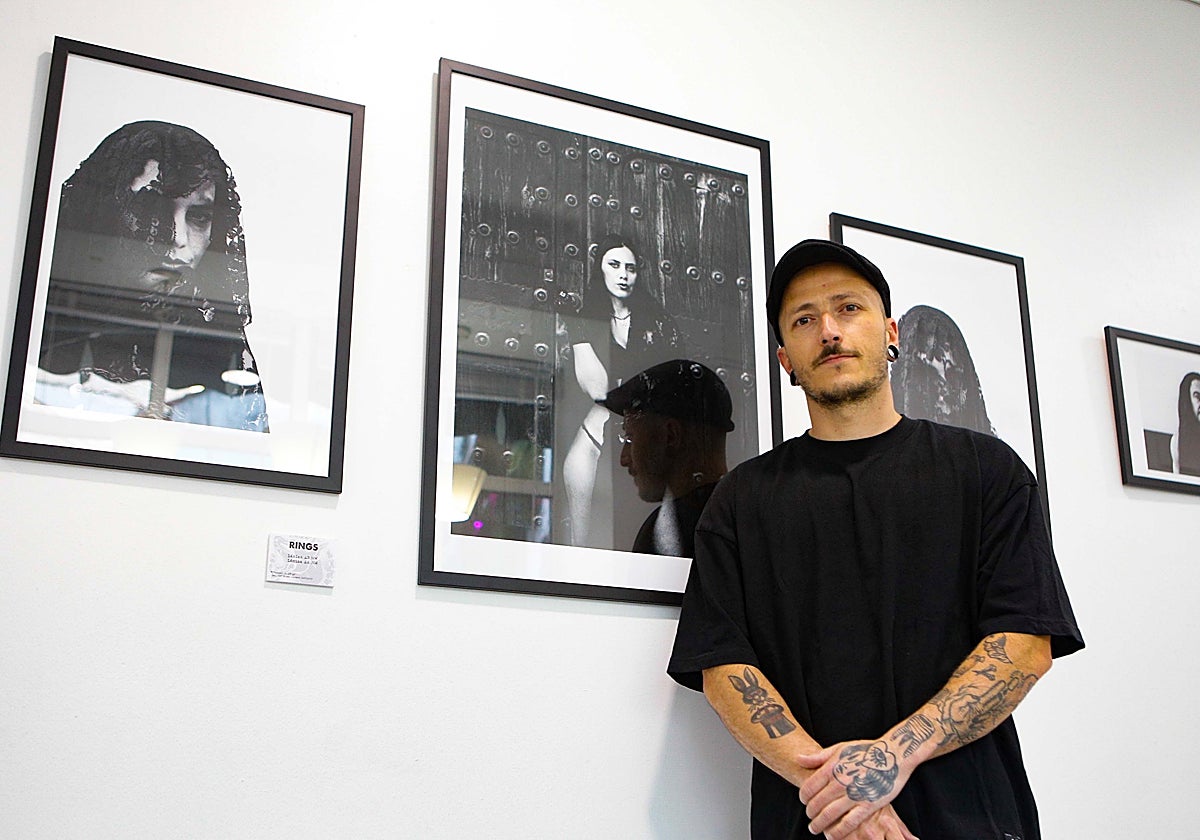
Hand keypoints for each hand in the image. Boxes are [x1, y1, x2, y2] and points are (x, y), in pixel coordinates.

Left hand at [797, 740, 912, 838]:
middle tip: (809, 817)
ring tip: (815, 828)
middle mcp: (840, 782)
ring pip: (829, 815)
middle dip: (810, 813)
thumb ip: (818, 757)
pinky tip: (831, 835)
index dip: (803, 798)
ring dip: (819, 825)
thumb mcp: (840, 748)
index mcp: (832, 768)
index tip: (804, 801)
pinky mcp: (867, 806)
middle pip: (816, 804)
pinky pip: (848, 823)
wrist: (893, 755)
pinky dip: (838, 832)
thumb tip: (799, 759)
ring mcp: (854, 795)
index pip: (808, 788)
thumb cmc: (866, 750)